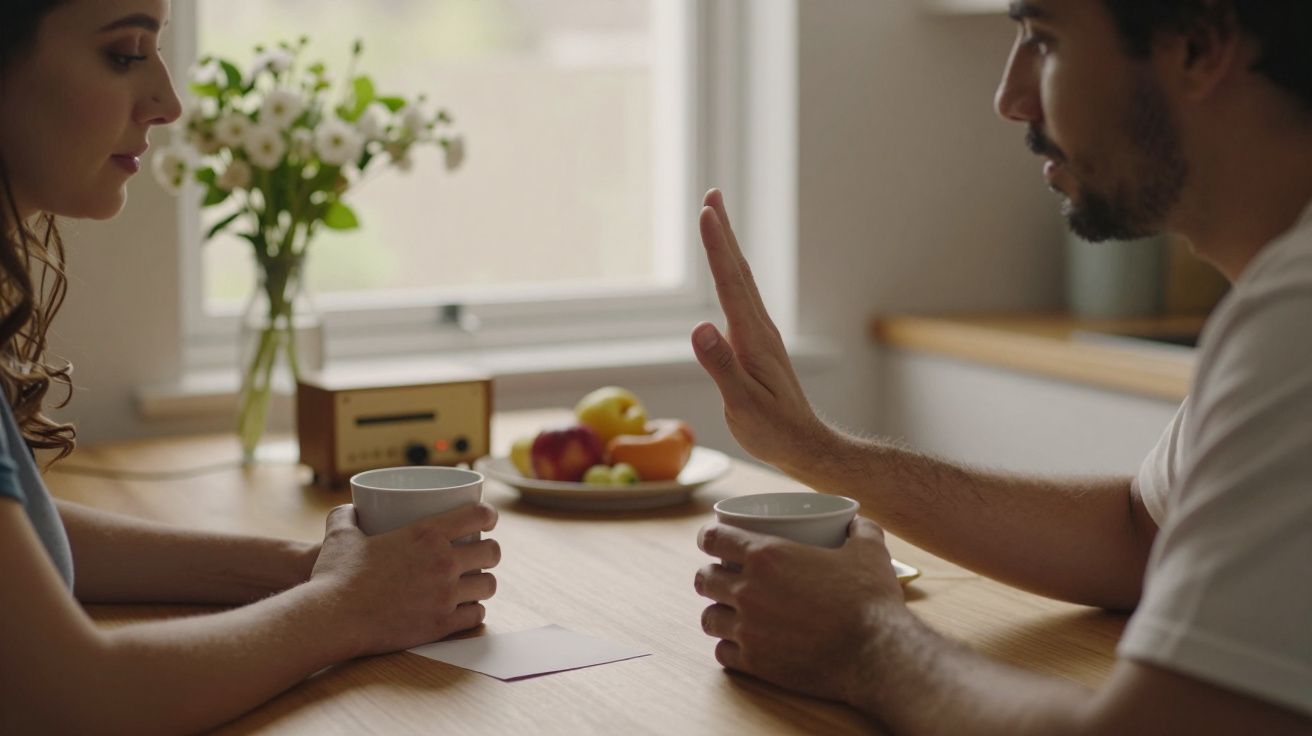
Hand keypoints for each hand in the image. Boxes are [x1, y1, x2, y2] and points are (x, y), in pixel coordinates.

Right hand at [310, 503, 500, 656]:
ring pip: (489, 586)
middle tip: (481, 555)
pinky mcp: (441, 624)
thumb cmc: (335, 576)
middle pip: (492, 552)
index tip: (488, 520)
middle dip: (490, 552)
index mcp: (426, 534)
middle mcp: (443, 562)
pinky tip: (466, 609)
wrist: (331, 618)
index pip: (477, 516)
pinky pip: (476, 616)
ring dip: (484, 583)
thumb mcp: (340, 536)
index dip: (489, 516)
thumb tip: (347, 508)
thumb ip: (346, 516)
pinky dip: (473, 612)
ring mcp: (445, 595)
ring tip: (475, 583)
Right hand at [692, 188, 832, 474]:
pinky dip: (731, 273)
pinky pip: (742, 297)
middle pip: (738, 271)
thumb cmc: (773, 431)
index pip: (730, 284)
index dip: (717, 247)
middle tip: (712, 196)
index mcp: (753, 339)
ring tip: (716, 221)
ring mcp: (761, 334)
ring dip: (728, 248)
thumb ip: (720, 365)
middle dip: (724, 232)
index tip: (707, 213)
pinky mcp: (758, 344)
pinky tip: (728, 271)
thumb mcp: (742, 404)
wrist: (806, 446)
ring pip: (742, 281)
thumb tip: (700, 326)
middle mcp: (759, 329)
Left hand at [694, 517, 907, 705]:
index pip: (714, 538)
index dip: (709, 537)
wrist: (877, 653)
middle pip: (704, 578)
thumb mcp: (869, 551)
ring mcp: (748, 629)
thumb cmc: (871, 599)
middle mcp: (748, 590)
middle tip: (724, 579)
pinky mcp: (755, 663)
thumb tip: (857, 523)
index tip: (713, 542)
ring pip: (708, 618)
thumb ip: (859, 530)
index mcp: (766, 555)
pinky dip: (728, 647)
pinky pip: (722, 653)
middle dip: (711, 576)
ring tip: (730, 614)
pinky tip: (740, 645)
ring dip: (717, 613)